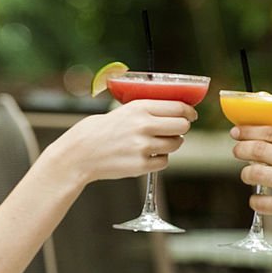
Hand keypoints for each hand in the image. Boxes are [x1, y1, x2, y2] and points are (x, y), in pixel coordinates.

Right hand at [54, 100, 196, 183]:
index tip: (191, 115)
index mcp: (140, 107)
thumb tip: (175, 111)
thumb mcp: (123, 110)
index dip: (189, 112)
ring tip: (156, 143)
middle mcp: (144, 125)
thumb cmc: (101, 130)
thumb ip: (148, 110)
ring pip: (176, 144)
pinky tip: (147, 155)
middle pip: (182, 126)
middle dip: (182, 128)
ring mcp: (143, 146)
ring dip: (171, 143)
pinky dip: (159, 159)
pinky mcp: (141, 165)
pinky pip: (164, 161)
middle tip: (175, 130)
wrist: (80, 153)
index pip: (178, 107)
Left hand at [230, 125, 271, 214]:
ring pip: (256, 174)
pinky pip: (263, 203)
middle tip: (236, 151)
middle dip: (241, 150)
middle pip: (259, 151)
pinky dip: (255, 201)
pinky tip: (257, 200)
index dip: (249, 131)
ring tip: (247, 175)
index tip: (237, 131)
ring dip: (246, 174)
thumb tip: (269, 139)